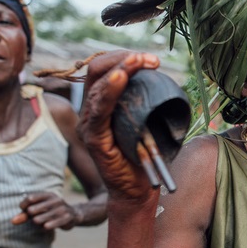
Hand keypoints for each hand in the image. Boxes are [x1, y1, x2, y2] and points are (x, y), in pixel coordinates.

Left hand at [11, 192, 81, 229]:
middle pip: (32, 210)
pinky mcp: (67, 217)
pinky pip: (51, 224)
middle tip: (34, 217)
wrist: (73, 215)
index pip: (30, 198)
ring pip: (40, 218)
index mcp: (48, 195)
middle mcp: (56, 200)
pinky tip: (46, 226)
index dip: (24, 206)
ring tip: (40, 221)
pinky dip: (47, 226)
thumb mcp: (38, 211)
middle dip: (31, 215)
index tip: (25, 210)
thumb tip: (13, 221)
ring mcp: (62, 209)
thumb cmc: (50, 212)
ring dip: (38, 222)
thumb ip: (24, 215)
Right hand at [76, 51, 160, 201]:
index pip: (105, 68)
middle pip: (97, 70)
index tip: (152, 59)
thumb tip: (157, 74)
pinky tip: (121, 78)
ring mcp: (89, 124)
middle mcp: (90, 111)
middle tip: (150, 59)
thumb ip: (144, 99)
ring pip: (98, 86)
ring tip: (139, 60)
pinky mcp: (93, 138)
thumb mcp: (148, 119)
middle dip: (124, 58)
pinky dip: (110, 91)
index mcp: (102, 104)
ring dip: (121, 68)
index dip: (125, 58)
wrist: (139, 189)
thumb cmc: (146, 155)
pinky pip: (99, 110)